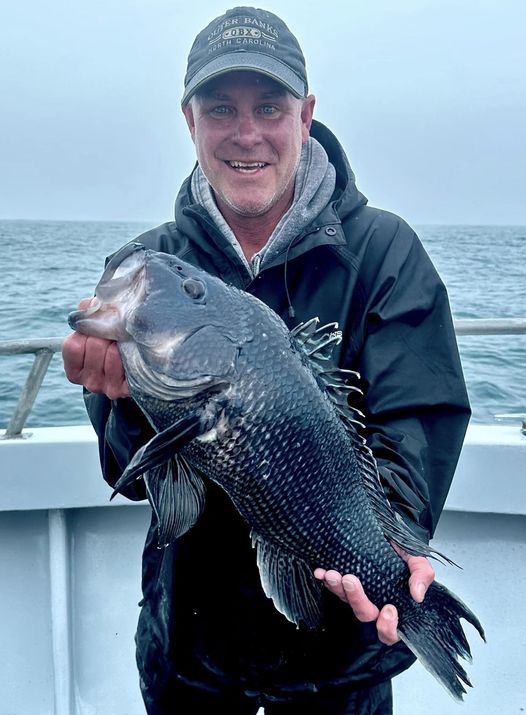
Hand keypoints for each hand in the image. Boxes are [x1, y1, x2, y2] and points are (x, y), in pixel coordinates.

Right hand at [63, 299, 128, 399]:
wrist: (146, 357)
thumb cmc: (119, 340)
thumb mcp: (103, 325)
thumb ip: (92, 313)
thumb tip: (87, 305)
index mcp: (76, 368)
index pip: (72, 345)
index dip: (86, 330)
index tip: (97, 327)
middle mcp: (88, 381)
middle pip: (92, 344)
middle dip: (106, 332)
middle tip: (115, 334)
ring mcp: (105, 387)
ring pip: (108, 352)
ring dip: (118, 341)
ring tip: (124, 344)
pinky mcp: (123, 389)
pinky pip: (120, 364)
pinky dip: (126, 353)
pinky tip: (130, 354)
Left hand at [314, 550, 434, 645]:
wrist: (388, 531)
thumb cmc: (403, 551)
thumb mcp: (418, 560)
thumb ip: (422, 575)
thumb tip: (417, 595)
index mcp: (394, 605)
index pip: (390, 631)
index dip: (388, 627)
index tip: (389, 608)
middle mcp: (374, 603)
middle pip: (364, 614)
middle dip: (356, 599)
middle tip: (351, 580)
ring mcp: (357, 593)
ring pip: (345, 601)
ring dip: (337, 589)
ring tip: (333, 574)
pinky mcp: (344, 582)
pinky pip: (332, 586)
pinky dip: (325, 580)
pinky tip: (321, 572)